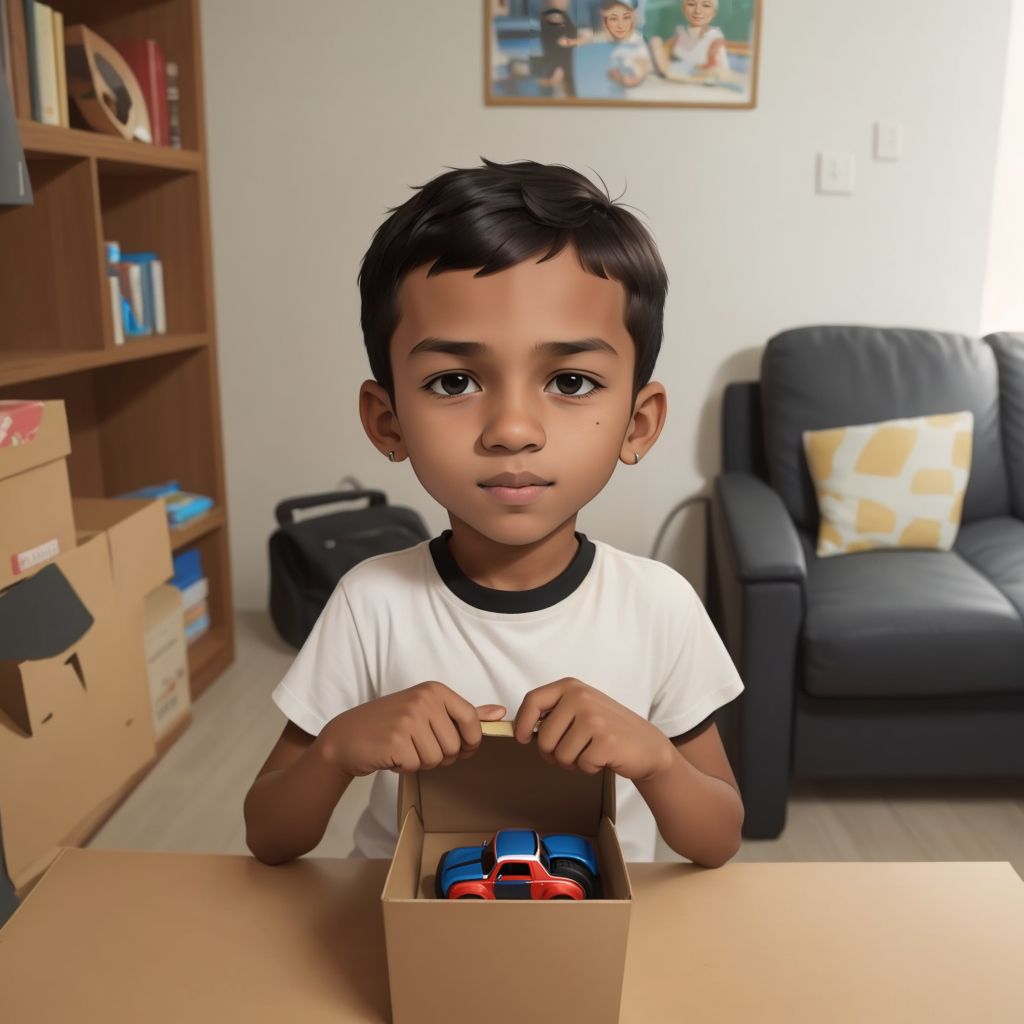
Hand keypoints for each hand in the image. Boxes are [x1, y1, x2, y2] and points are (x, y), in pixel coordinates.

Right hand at [322, 682, 505, 776]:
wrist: (346, 737)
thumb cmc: (390, 724)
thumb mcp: (428, 711)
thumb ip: (465, 713)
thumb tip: (500, 713)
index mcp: (436, 690)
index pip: (472, 720)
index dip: (470, 742)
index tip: (460, 747)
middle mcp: (424, 699)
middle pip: (455, 745)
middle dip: (440, 755)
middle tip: (417, 745)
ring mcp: (409, 718)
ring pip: (438, 758)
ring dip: (422, 762)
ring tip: (404, 748)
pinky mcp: (396, 740)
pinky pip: (418, 765)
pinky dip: (406, 767)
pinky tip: (392, 755)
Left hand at [512, 678, 671, 782]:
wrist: (647, 745)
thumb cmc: (608, 729)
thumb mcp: (579, 709)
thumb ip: (553, 713)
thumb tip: (519, 729)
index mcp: (571, 687)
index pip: (533, 700)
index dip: (523, 723)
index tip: (524, 738)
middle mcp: (581, 698)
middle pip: (544, 738)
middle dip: (554, 754)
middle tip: (573, 750)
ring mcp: (594, 718)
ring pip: (560, 755)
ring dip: (573, 762)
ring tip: (590, 751)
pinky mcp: (606, 741)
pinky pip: (580, 765)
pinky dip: (588, 768)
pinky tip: (602, 758)